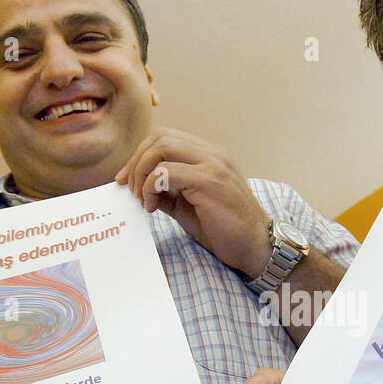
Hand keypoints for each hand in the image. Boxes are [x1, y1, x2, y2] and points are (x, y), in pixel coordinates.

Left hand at [116, 128, 270, 275]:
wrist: (254, 246)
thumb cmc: (224, 228)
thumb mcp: (187, 205)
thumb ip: (166, 191)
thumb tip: (140, 188)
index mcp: (209, 155)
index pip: (166, 138)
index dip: (140, 155)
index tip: (127, 179)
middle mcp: (212, 153)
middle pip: (160, 137)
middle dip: (136, 161)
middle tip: (129, 188)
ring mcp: (213, 164)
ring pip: (162, 147)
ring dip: (142, 172)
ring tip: (141, 197)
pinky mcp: (209, 181)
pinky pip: (166, 172)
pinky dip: (151, 187)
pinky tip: (152, 207)